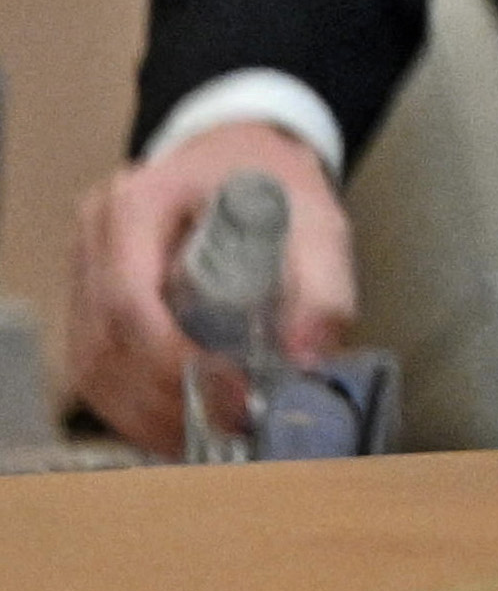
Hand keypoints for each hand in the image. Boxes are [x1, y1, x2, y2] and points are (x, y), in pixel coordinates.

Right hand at [66, 124, 351, 452]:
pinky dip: (133, 406)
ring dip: (143, 415)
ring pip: (91, 365)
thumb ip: (322, 284)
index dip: (170, 360)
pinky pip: (96, 367)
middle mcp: (95, 238)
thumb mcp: (314, 217)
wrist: (240, 152)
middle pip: (105, 343)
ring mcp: (82, 271)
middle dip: (161, 400)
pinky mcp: (88, 300)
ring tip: (203, 439)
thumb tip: (307, 359)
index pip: (130, 300)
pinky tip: (177, 425)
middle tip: (222, 429)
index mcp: (138, 205)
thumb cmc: (272, 180)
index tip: (226, 393)